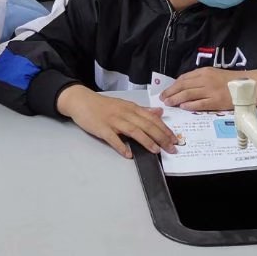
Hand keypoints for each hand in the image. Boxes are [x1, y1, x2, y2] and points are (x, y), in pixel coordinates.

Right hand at [56, 86, 176, 158]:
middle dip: (161, 137)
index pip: (152, 119)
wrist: (82, 101)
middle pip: (146, 125)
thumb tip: (159, 112)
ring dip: (146, 141)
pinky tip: (128, 154)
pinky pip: (113, 139)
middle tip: (172, 148)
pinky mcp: (102, 129)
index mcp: (131, 108)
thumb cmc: (104, 105)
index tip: (175, 139)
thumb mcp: (125, 105)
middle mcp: (125, 113)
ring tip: (156, 151)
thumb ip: (142, 110)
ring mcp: (113, 121)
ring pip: (133, 131)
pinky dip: (121, 146)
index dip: (164, 129)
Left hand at [160, 68, 256, 111]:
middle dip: (171, 93)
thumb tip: (183, 86)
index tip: (165, 91)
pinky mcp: (216, 101)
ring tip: (169, 103)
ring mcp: (211, 91)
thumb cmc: (229, 80)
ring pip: (189, 94)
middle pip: (183, 86)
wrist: (247, 85)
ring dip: (176, 99)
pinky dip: (190, 105)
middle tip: (163, 99)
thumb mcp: (213, 74)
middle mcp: (206, 80)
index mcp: (204, 72)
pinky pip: (200, 103)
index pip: (184, 78)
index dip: (173, 85)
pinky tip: (183, 107)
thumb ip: (199, 78)